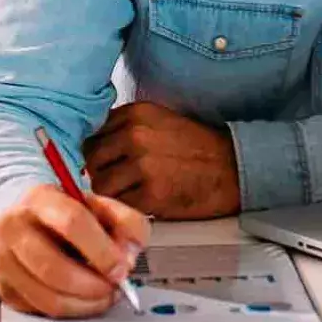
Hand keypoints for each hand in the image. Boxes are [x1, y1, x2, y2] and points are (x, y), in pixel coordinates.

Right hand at [0, 184, 149, 317]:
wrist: (30, 221)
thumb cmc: (67, 215)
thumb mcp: (101, 207)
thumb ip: (126, 223)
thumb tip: (130, 254)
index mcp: (40, 199)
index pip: (71, 222)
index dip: (101, 250)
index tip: (121, 268)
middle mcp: (14, 228)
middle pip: (53, 267)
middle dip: (92, 285)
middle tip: (114, 287)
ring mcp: (4, 260)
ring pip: (47, 297)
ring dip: (84, 304)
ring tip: (103, 296)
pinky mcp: (4, 288)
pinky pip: (40, 311)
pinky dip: (69, 311)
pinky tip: (83, 299)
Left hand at [85, 101, 241, 218]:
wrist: (231, 168)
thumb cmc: (196, 147)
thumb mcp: (159, 122)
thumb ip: (125, 128)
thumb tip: (92, 146)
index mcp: (135, 113)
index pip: (91, 132)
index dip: (94, 151)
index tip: (101, 161)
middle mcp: (135, 135)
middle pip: (90, 158)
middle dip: (98, 172)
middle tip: (114, 181)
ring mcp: (142, 165)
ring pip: (100, 185)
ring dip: (110, 194)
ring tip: (128, 193)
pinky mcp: (151, 194)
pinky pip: (119, 204)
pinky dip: (125, 208)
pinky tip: (141, 202)